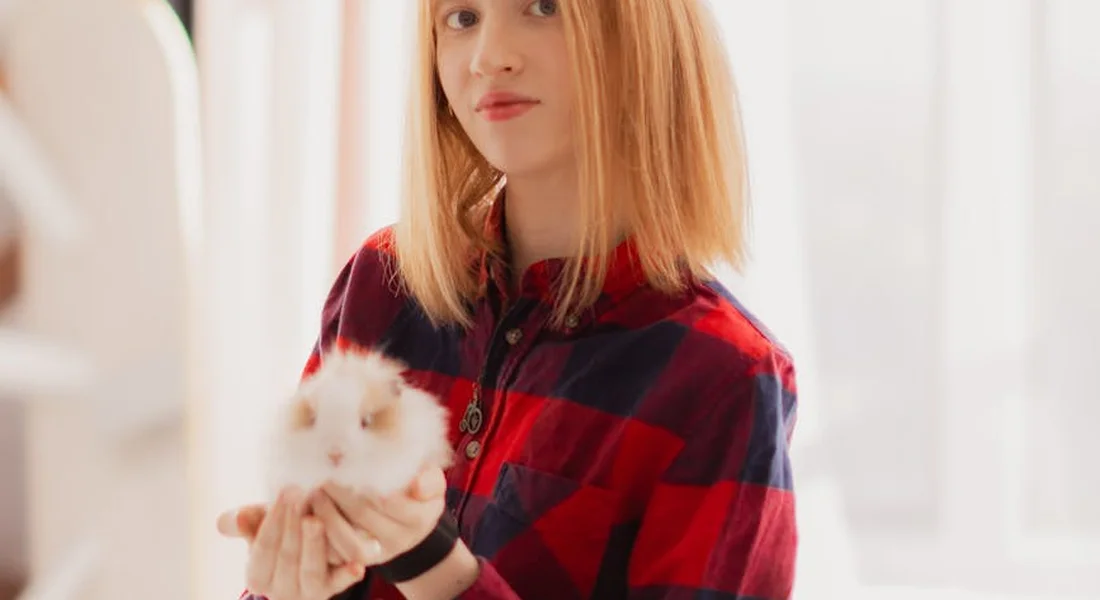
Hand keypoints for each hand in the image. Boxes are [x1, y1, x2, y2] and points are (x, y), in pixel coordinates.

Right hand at [231, 487, 368, 599]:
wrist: (306, 554)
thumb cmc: (281, 535)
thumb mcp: (263, 527)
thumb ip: (248, 522)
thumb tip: (238, 516)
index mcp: (258, 576)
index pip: (263, 548)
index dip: (272, 520)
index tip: (284, 492)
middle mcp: (280, 590)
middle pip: (286, 557)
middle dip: (292, 525)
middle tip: (300, 495)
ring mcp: (307, 592)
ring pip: (310, 571)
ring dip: (313, 545)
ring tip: (316, 520)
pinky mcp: (332, 589)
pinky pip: (339, 583)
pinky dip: (347, 575)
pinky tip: (356, 565)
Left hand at [311, 467, 447, 566]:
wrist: (412, 520)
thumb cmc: (417, 489)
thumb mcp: (431, 480)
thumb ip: (429, 479)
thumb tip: (417, 485)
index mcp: (420, 518)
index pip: (389, 500)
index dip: (366, 481)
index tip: (346, 460)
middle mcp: (400, 540)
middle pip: (364, 517)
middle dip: (340, 493)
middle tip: (323, 472)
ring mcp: (378, 553)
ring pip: (348, 544)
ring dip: (327, 516)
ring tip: (315, 492)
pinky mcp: (357, 560)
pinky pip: (335, 556)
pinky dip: (320, 536)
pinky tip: (310, 514)